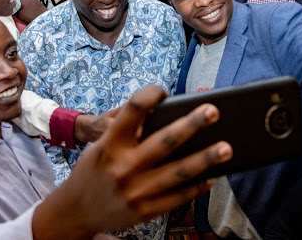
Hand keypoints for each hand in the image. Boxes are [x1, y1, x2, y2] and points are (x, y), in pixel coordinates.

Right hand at [33, 85, 230, 239]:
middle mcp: (123, 167)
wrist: (75, 211)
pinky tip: (211, 177)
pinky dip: (197, 187)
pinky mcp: (145, 211)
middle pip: (165, 140)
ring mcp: (135, 191)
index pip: (132, 111)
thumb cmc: (94, 170)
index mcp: (109, 145)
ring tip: (226, 147)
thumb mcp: (99, 147)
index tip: (163, 91)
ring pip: (179, 172)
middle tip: (213, 111)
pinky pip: (178, 198)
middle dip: (192, 124)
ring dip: (206, 159)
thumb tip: (167, 120)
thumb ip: (127, 134)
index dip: (149, 96)